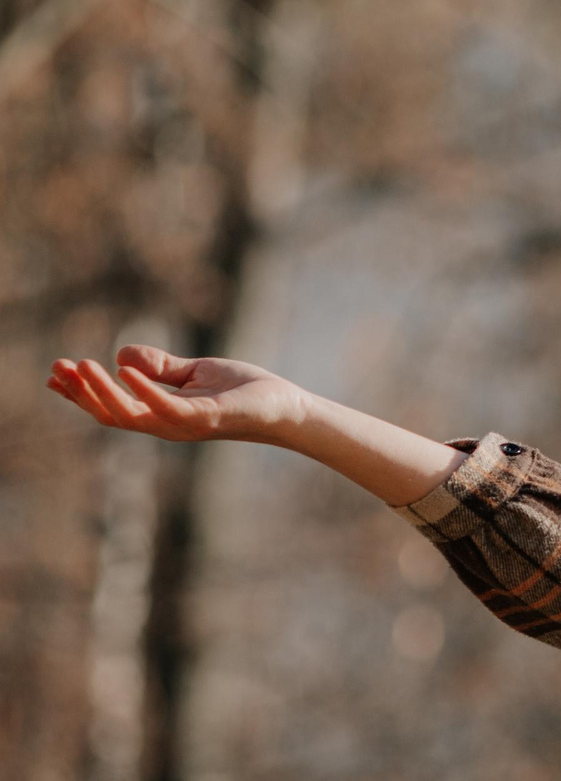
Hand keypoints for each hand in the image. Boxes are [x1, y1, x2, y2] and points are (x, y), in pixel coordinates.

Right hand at [47, 345, 308, 443]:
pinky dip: (143, 389)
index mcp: (162, 414)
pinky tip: (123, 370)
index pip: (112, 408)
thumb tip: (121, 355)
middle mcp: (168, 425)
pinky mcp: (206, 418)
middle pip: (111, 415)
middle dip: (80, 393)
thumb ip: (160, 368)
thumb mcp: (194, 372)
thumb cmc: (243, 390)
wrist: (285, 405)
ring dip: (102, 391)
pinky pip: (167, 408)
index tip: (54, 374)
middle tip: (55, 367)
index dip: (81, 394)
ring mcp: (185, 425)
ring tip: (80, 365)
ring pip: (131, 414)